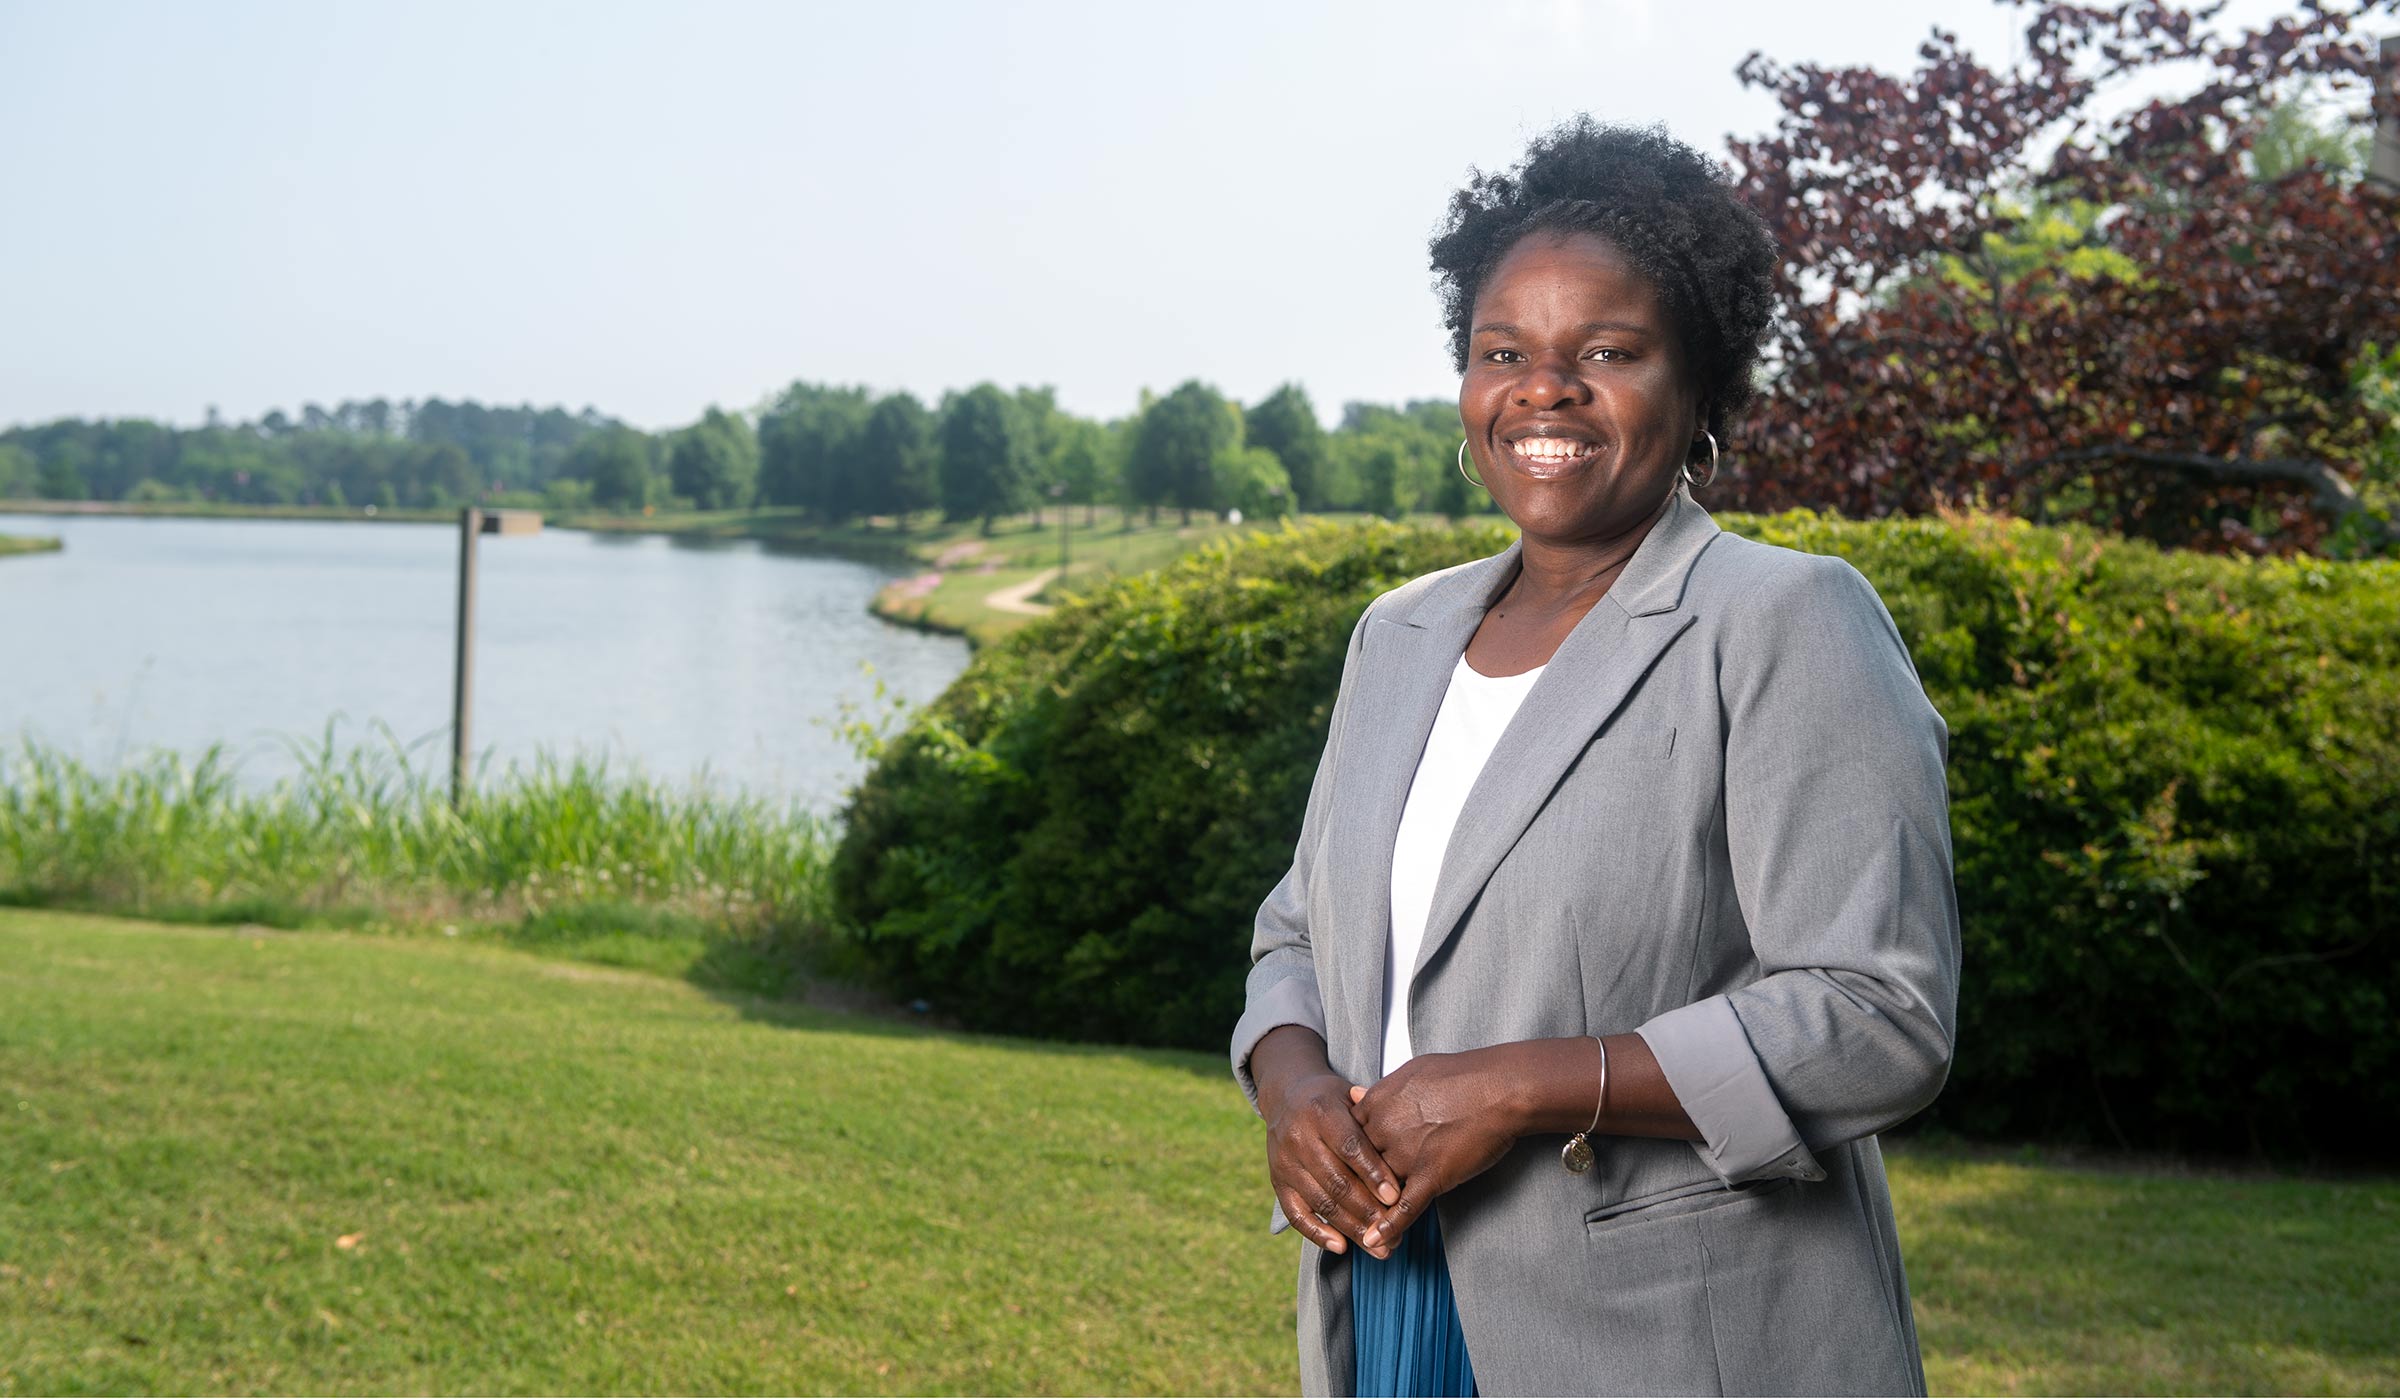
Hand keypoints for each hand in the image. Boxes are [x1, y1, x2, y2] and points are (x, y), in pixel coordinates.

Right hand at [1264, 1068, 1404, 1257]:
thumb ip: (1375, 1124)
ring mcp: (1285, 1162)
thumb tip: (1407, 1157)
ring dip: (1352, 1229)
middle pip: (1337, 1180)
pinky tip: (1342, 1246)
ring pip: (1321, 1202)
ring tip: (1380, 1247)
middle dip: (1368, 1210)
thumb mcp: (1351, 1099)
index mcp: (1321, 1112)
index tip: (1396, 1198)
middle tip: (1395, 1230)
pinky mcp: (1277, 1182)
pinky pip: (1296, 1215)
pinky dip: (1318, 1234)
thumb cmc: (1332, 1101)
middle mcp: (1299, 1137)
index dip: (1373, 1174)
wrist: (1287, 1095)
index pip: (1350, 1147)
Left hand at [1347, 1050, 1523, 1251]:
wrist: (1499, 1088)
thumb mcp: (1410, 1071)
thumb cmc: (1461, 1075)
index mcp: (1377, 1103)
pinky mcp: (1431, 1175)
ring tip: (1357, 1230)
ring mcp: (1406, 1154)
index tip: (1344, 1168)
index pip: (1346, 1138)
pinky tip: (1376, 1241)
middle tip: (1346, 1205)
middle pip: (1356, 1166)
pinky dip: (1389, 1227)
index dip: (1346, 1157)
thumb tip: (1355, 1093)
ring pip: (1376, 1189)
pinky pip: (1405, 1206)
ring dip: (1368, 1210)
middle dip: (1352, 1187)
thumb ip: (1380, 1089)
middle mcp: (1384, 1129)